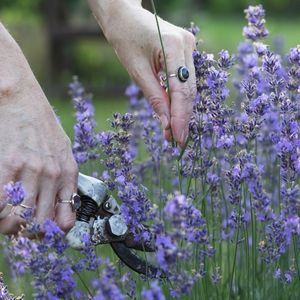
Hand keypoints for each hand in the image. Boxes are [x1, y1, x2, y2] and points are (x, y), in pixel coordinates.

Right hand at [0, 24, 77, 233]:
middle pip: (40, 223)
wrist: (21, 98)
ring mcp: (30, 170)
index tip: (42, 234)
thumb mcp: (64, 151)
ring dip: (9, 227)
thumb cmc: (41, 124)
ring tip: (6, 220)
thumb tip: (64, 214)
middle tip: (18, 227)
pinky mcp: (8, 165)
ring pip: (19, 219)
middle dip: (28, 233)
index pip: (64, 218)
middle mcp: (52, 174)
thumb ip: (65, 182)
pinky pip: (1, 204)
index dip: (52, 233)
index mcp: (67, 172)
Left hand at [88, 0, 196, 145]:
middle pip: (189, 91)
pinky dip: (179, 98)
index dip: (180, 117)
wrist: (124, 15)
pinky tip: (174, 114)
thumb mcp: (136, 71)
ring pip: (189, 87)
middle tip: (177, 140)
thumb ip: (154, 97)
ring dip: (182, 111)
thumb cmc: (125, 38)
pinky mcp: (186, 51)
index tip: (177, 137)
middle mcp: (188, 45)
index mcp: (174, 46)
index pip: (182, 90)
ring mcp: (190, 46)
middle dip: (182, 117)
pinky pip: (185, 80)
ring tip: (173, 132)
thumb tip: (166, 124)